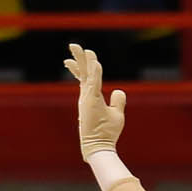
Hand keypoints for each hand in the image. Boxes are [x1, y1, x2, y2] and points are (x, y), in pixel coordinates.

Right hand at [65, 43, 126, 158]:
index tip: (81, 55)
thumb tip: (119, 91)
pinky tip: (94, 60)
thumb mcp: (116, 114)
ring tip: (76, 46)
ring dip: (83, 60)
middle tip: (72, 45)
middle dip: (78, 58)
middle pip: (82, 72)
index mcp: (90, 97)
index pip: (86, 77)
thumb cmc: (107, 132)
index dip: (82, 66)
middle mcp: (86, 96)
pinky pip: (94, 82)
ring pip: (86, 74)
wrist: (99, 145)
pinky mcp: (91, 101)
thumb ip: (118, 101)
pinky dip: (94, 70)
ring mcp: (87, 98)